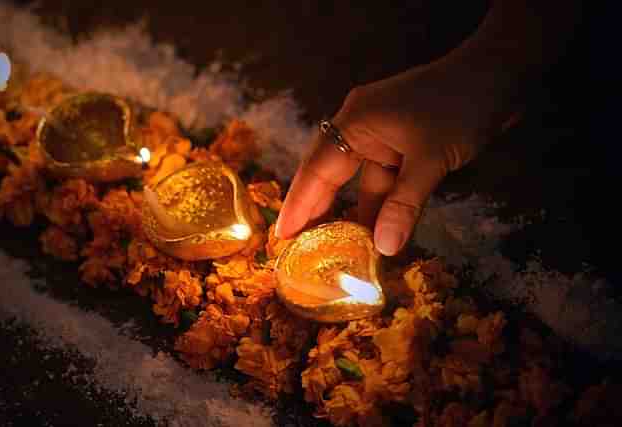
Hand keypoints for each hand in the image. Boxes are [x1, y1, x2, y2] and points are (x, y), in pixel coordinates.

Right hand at [275, 58, 508, 255]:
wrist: (501, 71)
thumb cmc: (461, 106)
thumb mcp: (431, 157)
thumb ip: (405, 204)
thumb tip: (385, 249)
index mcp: (355, 123)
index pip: (317, 169)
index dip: (299, 205)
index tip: (281, 235)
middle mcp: (361, 128)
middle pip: (331, 175)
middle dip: (319, 211)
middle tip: (300, 248)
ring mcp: (383, 136)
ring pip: (362, 182)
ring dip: (358, 213)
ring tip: (341, 252)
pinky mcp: (404, 145)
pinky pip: (385, 180)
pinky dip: (384, 205)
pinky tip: (380, 231)